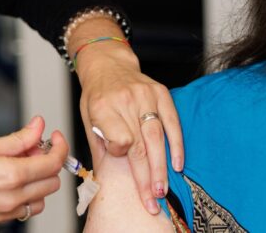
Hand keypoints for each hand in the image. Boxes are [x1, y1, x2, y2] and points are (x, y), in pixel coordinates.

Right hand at [0, 116, 67, 226]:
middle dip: (46, 162)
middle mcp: (9, 199)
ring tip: (15, 165)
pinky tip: (3, 181)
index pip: (52, 163)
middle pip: (50, 183)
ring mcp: (1, 213)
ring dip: (36, 182)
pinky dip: (22, 196)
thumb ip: (15, 138)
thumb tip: (37, 127)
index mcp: (9, 176)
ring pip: (39, 200)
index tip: (54, 136)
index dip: (59, 146)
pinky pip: (20, 211)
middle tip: (30, 146)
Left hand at [76, 40, 183, 215]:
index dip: (121, 153)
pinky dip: (176, 145)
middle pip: (139, 145)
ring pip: (157, 138)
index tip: (120, 158)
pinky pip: (172, 122)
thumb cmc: (96, 95)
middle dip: (146, 177)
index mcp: (102, 107)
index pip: (119, 139)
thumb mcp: (87, 117)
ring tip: (161, 190)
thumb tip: (106, 174)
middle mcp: (125, 101)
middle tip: (150, 200)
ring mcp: (145, 96)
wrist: (107, 64)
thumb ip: (99, 144)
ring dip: (161, 167)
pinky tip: (177, 165)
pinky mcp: (161, 93)